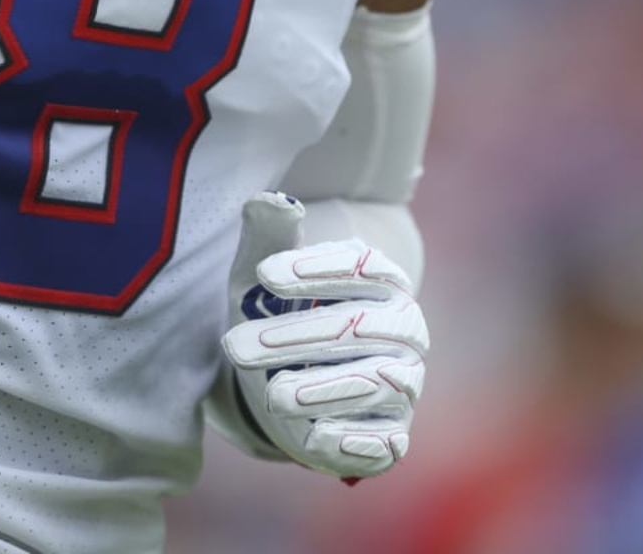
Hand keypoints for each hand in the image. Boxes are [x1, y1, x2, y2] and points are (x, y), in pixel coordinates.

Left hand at [220, 191, 428, 478]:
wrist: (291, 385)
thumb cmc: (282, 315)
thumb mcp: (265, 275)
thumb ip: (270, 235)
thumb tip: (269, 200)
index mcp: (384, 281)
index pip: (362, 266)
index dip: (315, 270)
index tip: (264, 274)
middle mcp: (405, 329)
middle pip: (359, 327)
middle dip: (296, 336)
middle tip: (237, 344)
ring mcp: (405, 383)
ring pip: (374, 382)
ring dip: (322, 388)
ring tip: (272, 393)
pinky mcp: (393, 436)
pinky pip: (384, 441)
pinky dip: (353, 439)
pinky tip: (315, 436)